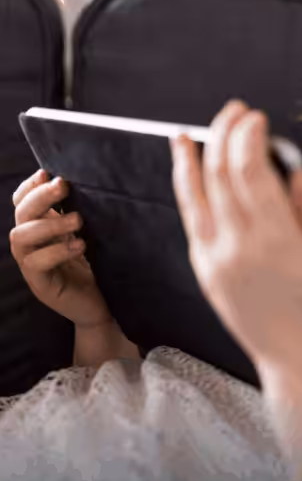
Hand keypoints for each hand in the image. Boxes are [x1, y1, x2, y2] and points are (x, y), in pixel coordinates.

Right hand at [9, 170, 111, 327]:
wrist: (102, 308)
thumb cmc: (98, 270)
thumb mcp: (91, 237)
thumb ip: (80, 217)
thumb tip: (90, 186)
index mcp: (41, 231)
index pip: (22, 203)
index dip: (30, 187)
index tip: (48, 173)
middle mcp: (31, 246)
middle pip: (20, 215)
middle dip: (40, 197)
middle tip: (63, 186)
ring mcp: (32, 266)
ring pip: (21, 236)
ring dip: (49, 223)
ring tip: (78, 220)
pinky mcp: (40, 285)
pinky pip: (35, 263)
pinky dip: (56, 251)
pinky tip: (79, 245)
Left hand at [169, 99, 301, 377]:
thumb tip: (292, 171)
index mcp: (275, 241)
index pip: (249, 170)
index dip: (248, 136)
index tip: (257, 117)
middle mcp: (236, 247)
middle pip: (219, 174)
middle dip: (224, 134)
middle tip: (236, 112)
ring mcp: (214, 260)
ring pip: (194, 195)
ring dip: (194, 157)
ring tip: (194, 131)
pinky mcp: (205, 272)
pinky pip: (191, 220)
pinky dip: (187, 189)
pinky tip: (189, 171)